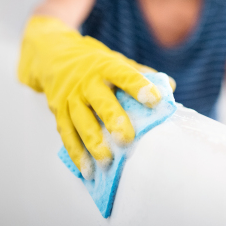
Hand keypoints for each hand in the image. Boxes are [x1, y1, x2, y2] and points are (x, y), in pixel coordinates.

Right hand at [18, 16, 162, 178]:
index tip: (155, 99)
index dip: (138, 86)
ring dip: (93, 142)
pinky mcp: (58, 112)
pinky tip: (88, 170)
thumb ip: (141, 73)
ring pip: (81, 121)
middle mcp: (86, 82)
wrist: (53, 55)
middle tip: (126, 138)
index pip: (123, 74)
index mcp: (105, 66)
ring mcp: (70, 98)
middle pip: (100, 101)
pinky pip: (67, 135)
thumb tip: (171, 86)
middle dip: (113, 119)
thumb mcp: (115, 60)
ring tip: (107, 160)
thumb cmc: (94, 62)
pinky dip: (76, 154)